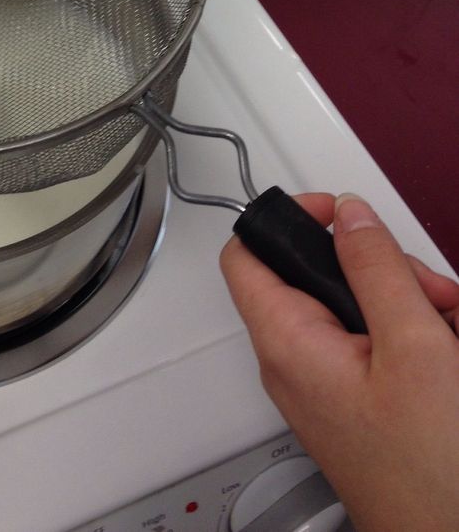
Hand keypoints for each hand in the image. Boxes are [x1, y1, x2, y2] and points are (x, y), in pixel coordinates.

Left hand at [221, 192, 458, 531]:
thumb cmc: (429, 474)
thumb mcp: (412, 348)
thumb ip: (376, 269)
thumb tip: (348, 215)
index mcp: (286, 342)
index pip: (246, 251)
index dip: (286, 217)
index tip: (336, 211)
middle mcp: (295, 363)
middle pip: (317, 274)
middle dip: (381, 270)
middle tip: (427, 289)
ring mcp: (327, 386)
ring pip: (358, 308)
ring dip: (409, 305)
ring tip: (449, 326)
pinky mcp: (358, 404)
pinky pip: (378, 346)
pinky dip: (415, 339)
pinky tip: (449, 354)